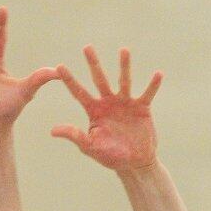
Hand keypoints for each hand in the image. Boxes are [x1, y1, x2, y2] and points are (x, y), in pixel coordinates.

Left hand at [50, 46, 162, 171]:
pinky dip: (152, 85)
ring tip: (123, 50)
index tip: (59, 66)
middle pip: (99, 79)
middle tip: (86, 47)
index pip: (79, 93)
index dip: (69, 80)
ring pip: (124, 81)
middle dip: (93, 64)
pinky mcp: (142, 108)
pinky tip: (158, 74)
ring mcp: (125, 103)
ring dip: (124, 66)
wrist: (134, 163)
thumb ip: (75, 136)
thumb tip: (53, 130)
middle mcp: (108, 103)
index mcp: (94, 111)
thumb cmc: (110, 156)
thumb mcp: (90, 146)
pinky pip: (147, 93)